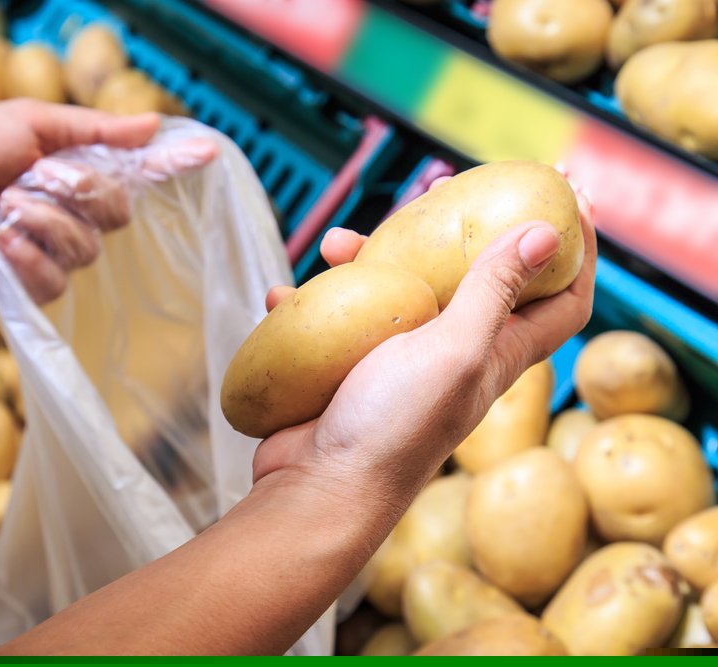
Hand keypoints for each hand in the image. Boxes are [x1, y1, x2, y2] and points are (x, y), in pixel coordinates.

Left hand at [0, 100, 216, 302]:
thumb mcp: (31, 123)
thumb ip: (94, 130)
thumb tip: (153, 124)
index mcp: (79, 177)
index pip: (139, 177)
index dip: (173, 166)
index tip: (208, 152)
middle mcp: (76, 219)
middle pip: (118, 213)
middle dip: (78, 189)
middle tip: (34, 175)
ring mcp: (55, 257)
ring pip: (85, 248)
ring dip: (40, 218)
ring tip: (2, 207)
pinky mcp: (31, 291)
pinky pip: (54, 279)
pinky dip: (24, 254)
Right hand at [253, 179, 595, 529]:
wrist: (321, 488)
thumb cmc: (395, 427)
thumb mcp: (455, 350)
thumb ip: (494, 291)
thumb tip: (547, 231)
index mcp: (496, 352)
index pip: (562, 301)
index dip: (577, 254)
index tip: (568, 201)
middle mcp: (454, 354)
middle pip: (472, 278)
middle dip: (459, 230)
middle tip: (436, 192)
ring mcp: (399, 361)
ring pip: (395, 291)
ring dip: (369, 259)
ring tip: (334, 243)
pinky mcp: (351, 369)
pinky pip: (337, 321)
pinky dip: (314, 303)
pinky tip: (285, 294)